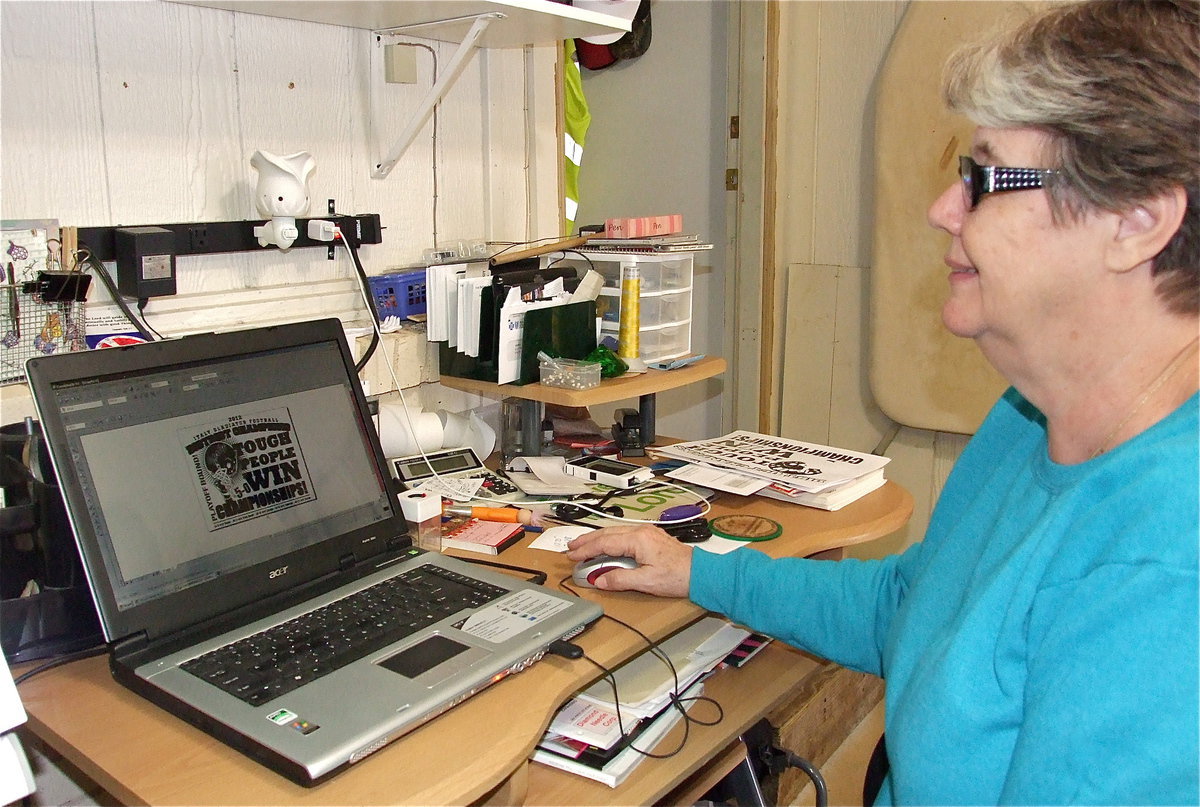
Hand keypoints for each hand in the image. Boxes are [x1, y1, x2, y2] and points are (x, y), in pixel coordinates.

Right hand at [566, 524, 691, 596]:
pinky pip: (623, 535)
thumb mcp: (646, 581)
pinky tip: (606, 545)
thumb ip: (620, 579)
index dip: (586, 549)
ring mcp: (647, 533)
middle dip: (587, 540)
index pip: (604, 543)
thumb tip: (601, 580)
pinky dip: (609, 540)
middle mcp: (641, 532)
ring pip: (614, 533)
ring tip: (583, 545)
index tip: (572, 555)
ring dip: (597, 539)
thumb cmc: (679, 575)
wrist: (701, 573)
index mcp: (638, 539)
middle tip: (571, 547)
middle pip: (607, 534)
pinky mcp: (651, 538)